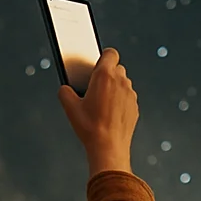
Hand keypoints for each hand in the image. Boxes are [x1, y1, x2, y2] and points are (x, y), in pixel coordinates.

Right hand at [58, 47, 137, 173]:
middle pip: (116, 67)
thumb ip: (65, 92)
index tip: (95, 66)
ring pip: (123, 82)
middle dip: (106, 74)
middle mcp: (121, 81)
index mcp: (104, 76)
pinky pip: (127, 96)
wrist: (109, 147)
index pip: (110, 53)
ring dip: (114, 87)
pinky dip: (120, 100)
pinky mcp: (135, 106)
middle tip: (94, 87)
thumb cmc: (90, 127)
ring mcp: (130, 93)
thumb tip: (66, 89)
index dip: (102, 57)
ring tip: (101, 102)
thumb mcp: (70, 108)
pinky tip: (109, 113)